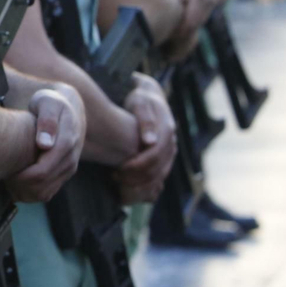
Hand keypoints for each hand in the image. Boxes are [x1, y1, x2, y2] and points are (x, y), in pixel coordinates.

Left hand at [6, 86, 83, 202]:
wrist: (67, 107)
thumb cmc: (50, 102)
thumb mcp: (47, 103)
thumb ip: (46, 121)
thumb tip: (45, 145)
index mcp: (67, 144)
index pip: (43, 171)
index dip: (22, 177)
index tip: (5, 171)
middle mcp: (70, 160)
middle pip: (42, 186)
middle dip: (19, 185)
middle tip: (1, 175)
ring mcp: (68, 169)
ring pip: (44, 193)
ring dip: (23, 191)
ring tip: (7, 178)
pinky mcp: (63, 174)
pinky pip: (47, 193)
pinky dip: (29, 193)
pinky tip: (15, 182)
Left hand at [113, 74, 175, 202]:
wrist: (149, 97)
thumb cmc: (140, 98)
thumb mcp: (140, 102)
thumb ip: (145, 120)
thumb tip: (149, 142)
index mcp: (167, 132)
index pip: (154, 157)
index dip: (136, 166)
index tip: (118, 170)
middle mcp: (171, 145)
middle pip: (157, 170)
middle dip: (136, 178)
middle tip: (114, 178)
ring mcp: (168, 153)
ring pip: (159, 177)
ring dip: (139, 184)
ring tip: (118, 183)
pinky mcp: (163, 159)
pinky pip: (158, 178)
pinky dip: (145, 187)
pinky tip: (127, 189)